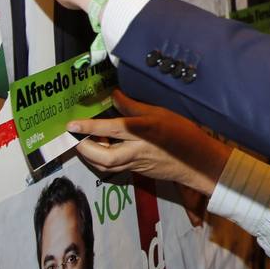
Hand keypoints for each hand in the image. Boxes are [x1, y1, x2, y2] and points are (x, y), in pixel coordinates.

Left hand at [71, 90, 230, 196]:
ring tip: (86, 142)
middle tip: (75, 138)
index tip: (71, 125)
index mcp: (144, 132)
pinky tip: (102, 149)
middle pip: (103, 157)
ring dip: (90, 156)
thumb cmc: (182, 133)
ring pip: (105, 166)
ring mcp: (136, 164)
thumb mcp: (160, 113)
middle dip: (84, 149)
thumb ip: (134, 106)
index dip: (89, 127)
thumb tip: (114, 96)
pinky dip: (101, 160)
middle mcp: (137, 150)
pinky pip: (113, 168)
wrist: (198, 161)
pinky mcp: (137, 172)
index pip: (112, 128)